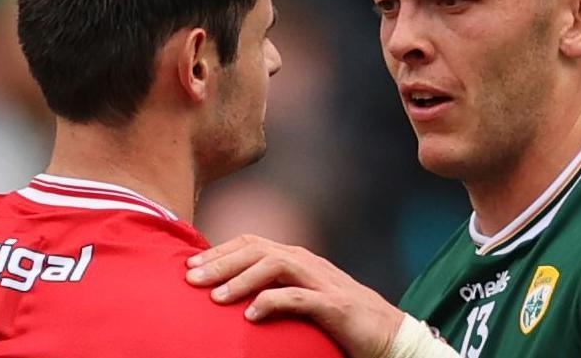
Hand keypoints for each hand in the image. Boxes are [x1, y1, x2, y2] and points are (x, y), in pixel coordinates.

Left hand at [185, 234, 404, 357]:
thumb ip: (276, 290)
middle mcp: (309, 263)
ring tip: (215, 298)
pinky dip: (271, 302)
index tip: (190, 266)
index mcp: (299, 260)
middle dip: (221, 262)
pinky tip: (250, 316)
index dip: (220, 251)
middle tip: (190, 279)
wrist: (391, 337)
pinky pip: (299, 298)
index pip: (253, 244)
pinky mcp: (335, 305)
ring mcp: (323, 281)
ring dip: (242, 279)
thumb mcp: (305, 299)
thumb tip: (235, 295)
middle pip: (258, 249)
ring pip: (275, 265)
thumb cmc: (343, 321)